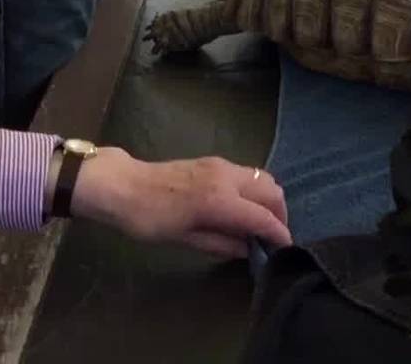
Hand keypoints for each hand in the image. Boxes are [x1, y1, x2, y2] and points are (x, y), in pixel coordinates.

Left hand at [71, 148, 290, 257]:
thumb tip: (248, 249)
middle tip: (274, 236)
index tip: (286, 248)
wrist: (123, 186)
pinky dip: (257, 190)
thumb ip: (221, 243)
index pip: (262, 217)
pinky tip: (245, 206)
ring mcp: (223, 165)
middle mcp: (228, 178)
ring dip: (270, 200)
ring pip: (264, 179)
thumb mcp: (184, 239)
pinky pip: (250, 174)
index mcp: (218, 201)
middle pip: (272, 192)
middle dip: (280, 214)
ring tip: (262, 222)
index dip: (278, 233)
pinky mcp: (217, 161)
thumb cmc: (148, 219)